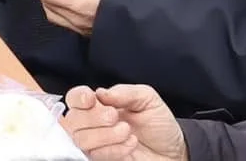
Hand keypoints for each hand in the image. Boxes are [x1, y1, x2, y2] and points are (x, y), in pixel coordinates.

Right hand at [62, 86, 186, 160]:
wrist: (173, 152)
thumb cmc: (159, 124)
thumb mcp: (147, 99)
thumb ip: (124, 92)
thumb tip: (100, 92)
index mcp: (101, 104)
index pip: (75, 98)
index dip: (78, 97)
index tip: (92, 99)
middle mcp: (94, 124)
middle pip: (72, 120)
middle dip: (93, 117)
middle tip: (114, 117)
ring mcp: (97, 144)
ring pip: (81, 139)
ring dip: (104, 135)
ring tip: (126, 131)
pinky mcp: (104, 160)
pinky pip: (95, 156)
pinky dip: (113, 150)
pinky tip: (130, 145)